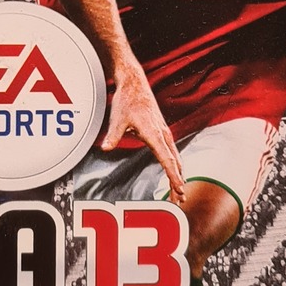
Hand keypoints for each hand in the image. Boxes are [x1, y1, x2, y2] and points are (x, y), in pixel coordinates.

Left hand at [100, 58, 186, 204]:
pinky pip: (173, 152)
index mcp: (154, 133)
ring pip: (176, 157)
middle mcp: (163, 134)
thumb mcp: (117, 118)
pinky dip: (176, 165)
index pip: (167, 159)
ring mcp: (164, 132)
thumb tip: (105, 148)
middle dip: (178, 182)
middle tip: (180, 201)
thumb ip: (113, 135)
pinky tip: (175, 173)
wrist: (134, 84)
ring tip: (179, 193)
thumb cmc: (126, 100)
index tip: (180, 189)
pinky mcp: (162, 131)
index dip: (173, 176)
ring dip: (178, 175)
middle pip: (175, 162)